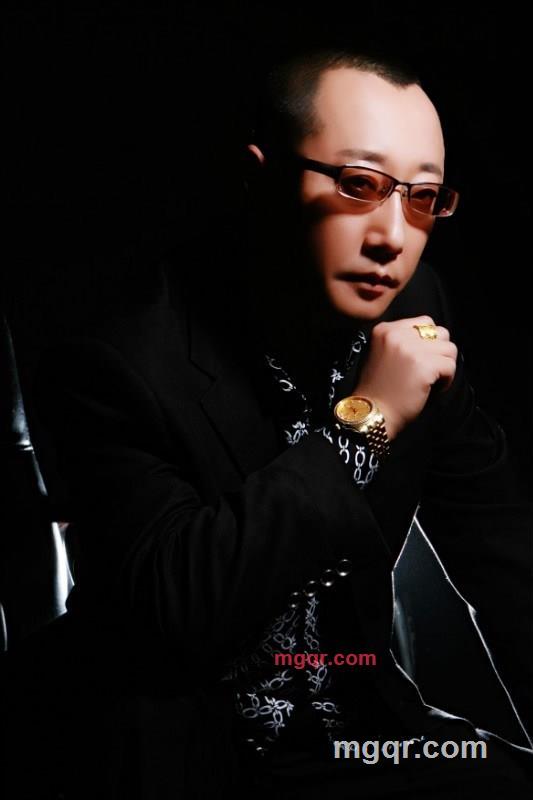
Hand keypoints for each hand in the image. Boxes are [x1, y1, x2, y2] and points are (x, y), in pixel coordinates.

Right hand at [353, 315, 457, 439]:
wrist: (372, 413)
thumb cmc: (377, 389)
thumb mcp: (381, 354)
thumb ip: (402, 342)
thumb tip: (432, 340)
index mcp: (385, 329)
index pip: (424, 322)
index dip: (429, 342)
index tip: (420, 360)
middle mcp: (397, 334)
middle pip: (440, 332)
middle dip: (439, 352)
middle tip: (429, 370)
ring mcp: (411, 348)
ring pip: (449, 349)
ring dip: (444, 366)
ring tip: (431, 380)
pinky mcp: (424, 364)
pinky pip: (450, 366)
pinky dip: (447, 380)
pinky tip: (432, 389)